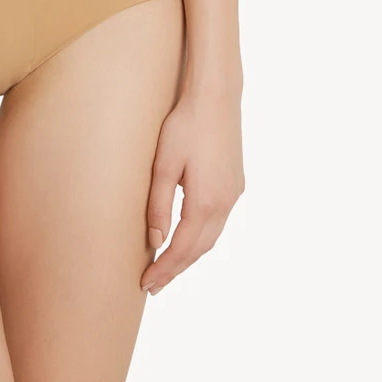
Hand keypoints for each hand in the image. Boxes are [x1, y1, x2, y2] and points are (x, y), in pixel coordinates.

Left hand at [141, 85, 243, 294]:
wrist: (216, 97)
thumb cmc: (184, 126)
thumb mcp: (163, 164)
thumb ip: (158, 204)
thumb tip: (156, 240)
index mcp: (206, 202)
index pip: (182, 249)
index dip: (164, 269)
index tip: (146, 283)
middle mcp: (225, 203)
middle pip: (199, 249)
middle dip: (176, 269)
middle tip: (153, 284)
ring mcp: (234, 194)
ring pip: (211, 238)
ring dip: (190, 255)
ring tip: (167, 267)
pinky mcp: (235, 184)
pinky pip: (218, 222)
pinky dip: (201, 237)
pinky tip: (187, 238)